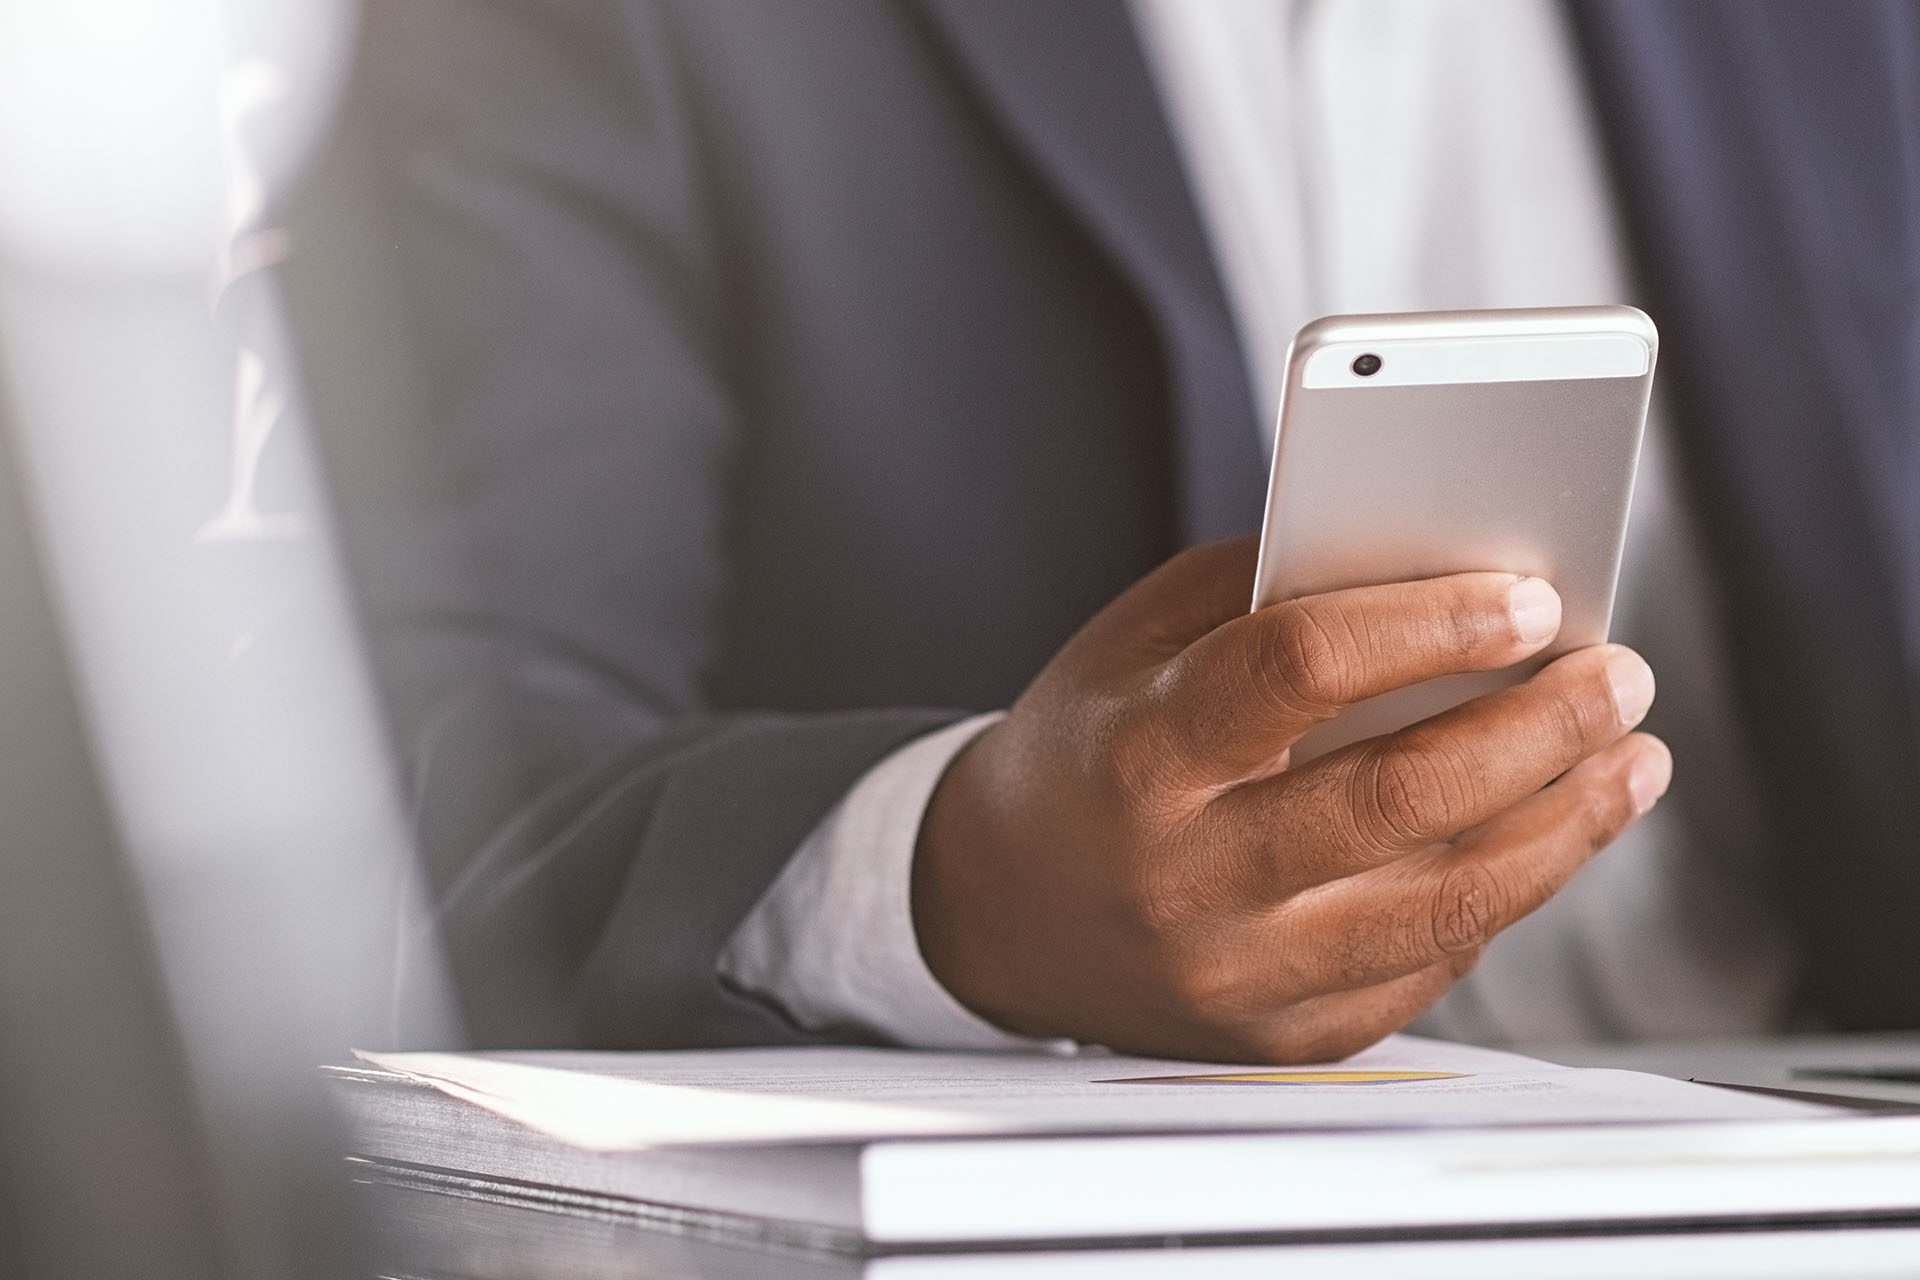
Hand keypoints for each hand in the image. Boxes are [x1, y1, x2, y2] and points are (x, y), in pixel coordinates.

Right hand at [912, 537, 1669, 1061]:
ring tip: (1630, 759)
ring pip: (1446, 906)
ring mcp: (1235, 974)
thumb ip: (1274, 597)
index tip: (1530, 594)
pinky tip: (1536, 838)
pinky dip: (1501, 896)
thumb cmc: (1093, 747)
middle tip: (1617, 675)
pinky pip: (1428, 969)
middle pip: (1400, 798)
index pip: (1296, 670)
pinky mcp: (1280, 1038)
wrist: (1000, 906)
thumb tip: (1449, 568)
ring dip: (1564, 824)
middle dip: (1539, 728)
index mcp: (1141, 752)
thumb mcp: (1144, 643)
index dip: (1426, 623)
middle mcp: (1185, 876)